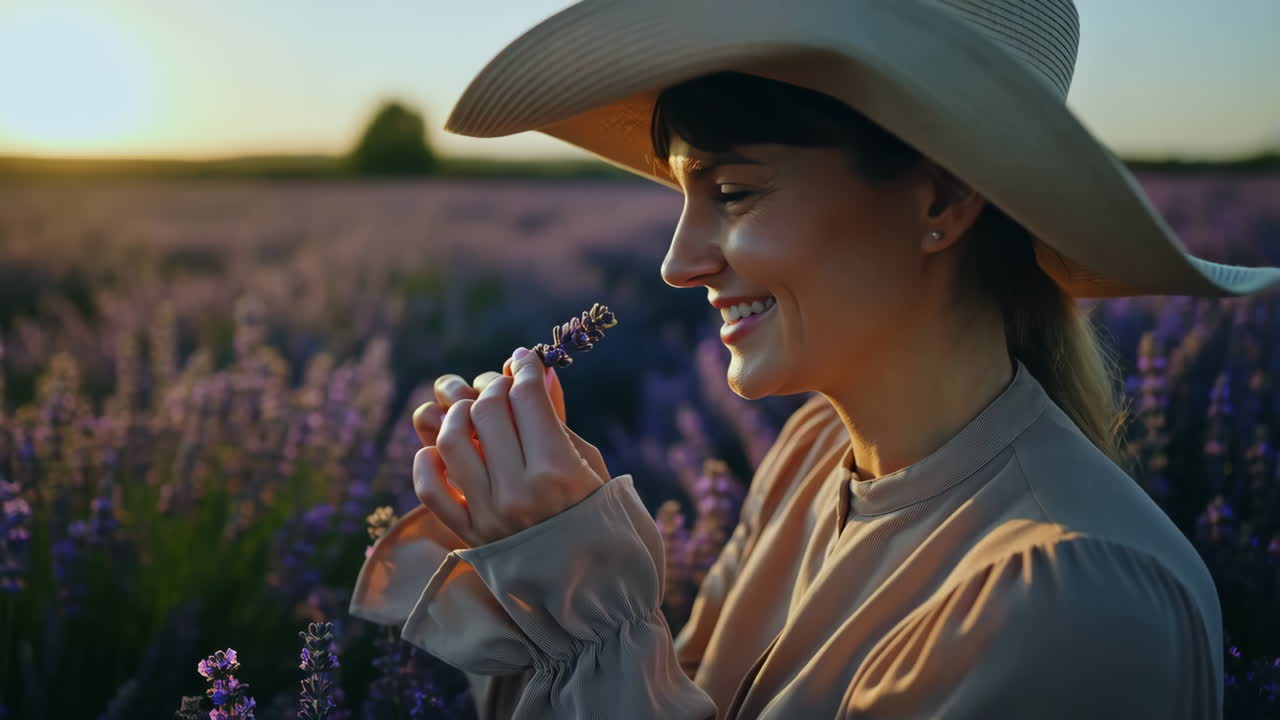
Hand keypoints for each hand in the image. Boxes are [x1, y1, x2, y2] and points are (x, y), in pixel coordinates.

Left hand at [413, 347, 609, 546]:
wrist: (591, 591)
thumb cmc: (601, 521)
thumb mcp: (593, 467)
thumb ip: (559, 420)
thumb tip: (539, 371)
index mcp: (559, 472)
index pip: (527, 398)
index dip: (525, 369)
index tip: (525, 360)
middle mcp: (519, 493)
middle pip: (487, 411)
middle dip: (495, 388)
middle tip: (506, 388)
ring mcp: (489, 516)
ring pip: (452, 440)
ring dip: (460, 414)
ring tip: (475, 414)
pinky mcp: (468, 536)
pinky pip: (429, 488)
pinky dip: (429, 461)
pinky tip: (445, 451)